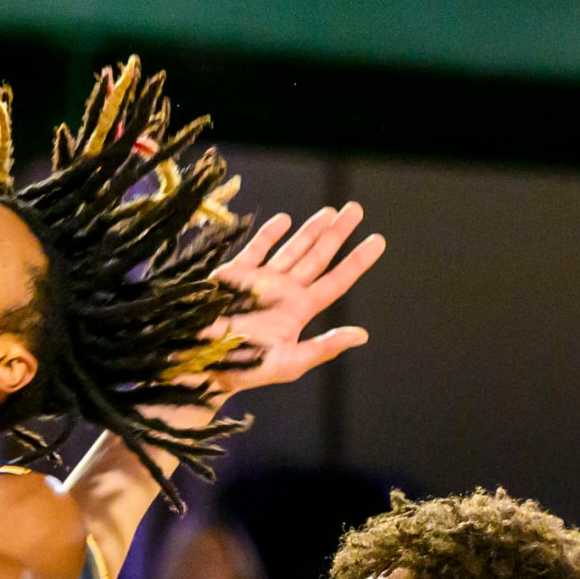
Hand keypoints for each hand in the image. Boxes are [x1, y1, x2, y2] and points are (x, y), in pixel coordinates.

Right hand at [206, 203, 384, 400]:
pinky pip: (256, 248)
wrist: (201, 364)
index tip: (378, 240)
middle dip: (337, 233)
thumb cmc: (245, 369)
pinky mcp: (234, 274)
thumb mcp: (289, 363)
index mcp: (299, 311)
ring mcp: (260, 280)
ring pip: (292, 248)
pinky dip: (269, 233)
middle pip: (318, 256)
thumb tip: (362, 335)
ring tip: (330, 211)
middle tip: (357, 209)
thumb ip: (324, 347)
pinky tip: (286, 219)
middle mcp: (284, 291)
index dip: (357, 261)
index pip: (336, 281)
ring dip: (310, 230)